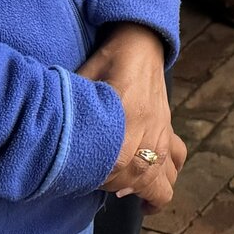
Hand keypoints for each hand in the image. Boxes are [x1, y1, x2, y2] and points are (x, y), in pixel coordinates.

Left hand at [76, 23, 182, 206]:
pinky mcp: (169, 128)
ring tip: (131, 192)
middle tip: (106, 186)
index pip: (120, 175)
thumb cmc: (106, 62)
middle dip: (126, 191)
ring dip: (149, 188)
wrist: (141, 42)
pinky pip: (177, 159)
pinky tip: (149, 175)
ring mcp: (164, 133)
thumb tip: (57, 150)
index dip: (102, 184)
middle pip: (146, 182)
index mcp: (129, 126)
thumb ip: (74, 118)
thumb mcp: (82, 85)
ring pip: (167, 176)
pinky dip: (165, 173)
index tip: (86, 180)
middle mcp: (152, 136)